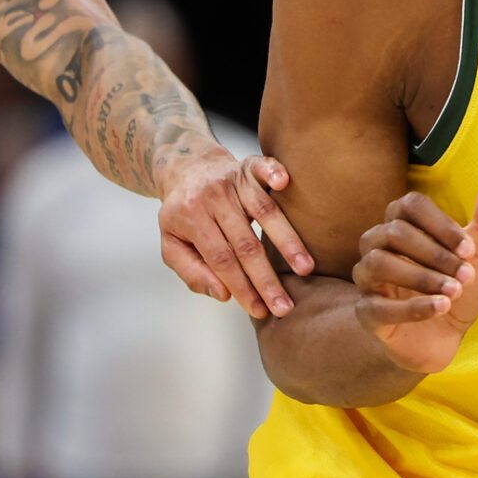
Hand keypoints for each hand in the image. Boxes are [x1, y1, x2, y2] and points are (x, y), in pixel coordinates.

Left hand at [158, 146, 310, 318]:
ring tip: (305, 268)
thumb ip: (192, 272)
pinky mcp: (248, 166)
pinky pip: (263, 167)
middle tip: (285, 306)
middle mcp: (213, 198)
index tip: (259, 310)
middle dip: (266, 278)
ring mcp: (232, 180)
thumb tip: (223, 294)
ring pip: (264, 211)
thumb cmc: (182, 213)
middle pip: (245, 243)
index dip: (241, 286)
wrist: (185, 167)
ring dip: (287, 240)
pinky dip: (274, 171)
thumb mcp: (172, 245)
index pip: (221, 260)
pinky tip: (285, 182)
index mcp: (191, 218)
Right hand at [351, 178, 477, 375]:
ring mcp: (368, 280)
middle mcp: (378, 245)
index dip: (440, 224)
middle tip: (466, 276)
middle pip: (394, 233)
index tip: (469, 249)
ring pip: (377, 264)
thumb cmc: (458, 286)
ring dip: (421, 277)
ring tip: (453, 292)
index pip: (410, 206)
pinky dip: (411, 307)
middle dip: (435, 254)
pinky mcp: (367, 313)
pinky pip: (376, 306)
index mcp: (403, 223)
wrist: (446, 336)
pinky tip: (441, 309)